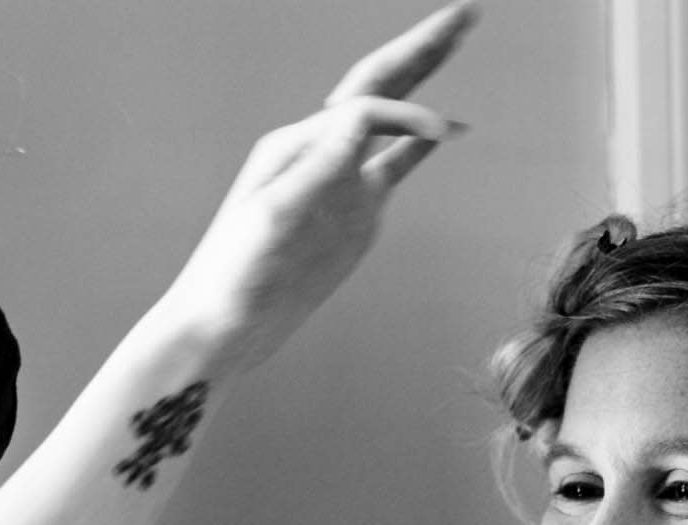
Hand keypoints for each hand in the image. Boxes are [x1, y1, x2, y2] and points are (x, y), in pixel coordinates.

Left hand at [156, 1, 476, 374]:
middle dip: (421, 49)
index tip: (446, 133)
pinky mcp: (352, 216)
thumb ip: (316, 169)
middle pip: (378, 85)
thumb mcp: (271, 219)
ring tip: (454, 42)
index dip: (408, 116)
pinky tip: (441, 133)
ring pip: (389, 119)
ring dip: (423, 81)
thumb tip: (358, 121)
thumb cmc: (231, 279)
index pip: (365, 109)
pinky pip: (393, 167)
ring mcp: (339, 184)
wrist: (221, 329)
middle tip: (466, 13)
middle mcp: (319, 153)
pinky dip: (418, 144)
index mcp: (296, 148)